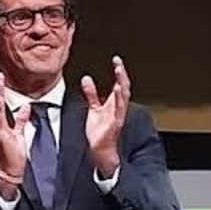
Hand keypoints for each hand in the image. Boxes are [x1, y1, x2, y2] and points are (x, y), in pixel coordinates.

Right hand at [0, 71, 30, 199]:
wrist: (9, 171)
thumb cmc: (13, 156)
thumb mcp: (19, 134)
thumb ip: (21, 120)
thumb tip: (26, 108)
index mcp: (1, 125)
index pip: (1, 105)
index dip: (2, 92)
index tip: (4, 80)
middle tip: (0, 75)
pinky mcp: (1, 134)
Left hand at [81, 55, 130, 177]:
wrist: (99, 149)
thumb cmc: (99, 130)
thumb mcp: (94, 108)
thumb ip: (91, 94)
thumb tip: (86, 79)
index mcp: (114, 102)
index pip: (120, 83)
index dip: (119, 72)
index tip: (116, 60)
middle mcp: (118, 107)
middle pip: (124, 87)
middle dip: (122, 75)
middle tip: (118, 63)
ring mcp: (117, 115)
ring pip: (123, 97)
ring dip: (122, 84)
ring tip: (119, 72)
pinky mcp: (114, 123)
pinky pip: (119, 110)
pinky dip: (119, 100)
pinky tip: (118, 90)